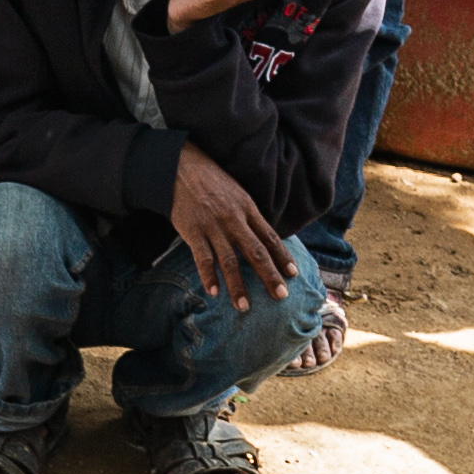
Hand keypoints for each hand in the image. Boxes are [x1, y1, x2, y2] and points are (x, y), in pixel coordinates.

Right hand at [162, 140, 286, 307]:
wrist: (181, 167)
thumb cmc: (211, 180)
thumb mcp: (237, 192)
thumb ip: (248, 215)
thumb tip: (263, 236)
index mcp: (247, 208)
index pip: (269, 237)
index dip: (282, 256)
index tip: (293, 274)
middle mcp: (234, 220)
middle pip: (256, 252)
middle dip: (270, 276)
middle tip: (281, 295)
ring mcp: (213, 227)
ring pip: (229, 261)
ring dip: (238, 286)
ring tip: (244, 306)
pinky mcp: (193, 231)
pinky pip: (202, 258)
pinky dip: (208, 276)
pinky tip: (214, 292)